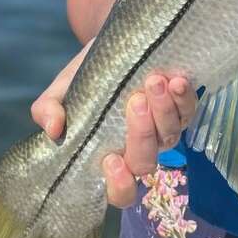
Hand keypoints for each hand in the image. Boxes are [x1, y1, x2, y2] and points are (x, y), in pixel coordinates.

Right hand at [30, 44, 199, 207]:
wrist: (114, 46)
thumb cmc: (87, 77)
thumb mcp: (61, 90)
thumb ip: (48, 110)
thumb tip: (53, 129)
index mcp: (109, 155)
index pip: (119, 191)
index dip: (120, 185)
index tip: (111, 159)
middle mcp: (139, 149)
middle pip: (146, 161)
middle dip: (141, 134)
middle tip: (133, 101)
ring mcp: (163, 131)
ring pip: (170, 136)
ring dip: (163, 111)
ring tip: (153, 81)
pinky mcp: (181, 110)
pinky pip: (189, 112)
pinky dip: (184, 98)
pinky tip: (175, 80)